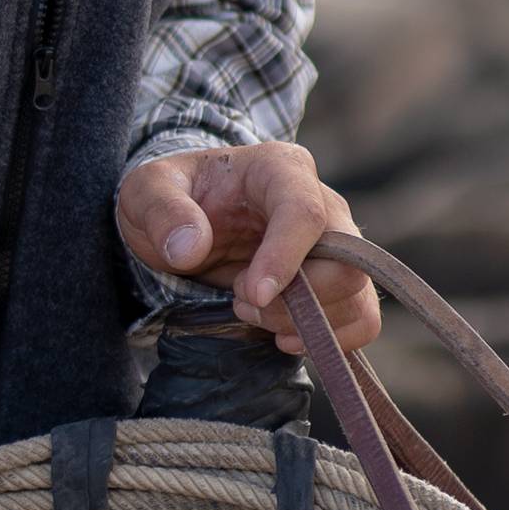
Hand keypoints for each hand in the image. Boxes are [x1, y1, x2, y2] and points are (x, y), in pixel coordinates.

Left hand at [114, 141, 382, 354]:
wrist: (187, 216)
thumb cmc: (172, 196)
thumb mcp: (146, 190)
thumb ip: (162, 210)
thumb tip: (190, 247)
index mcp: (281, 169)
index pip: (305, 213)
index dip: (284, 259)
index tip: (249, 294)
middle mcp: (323, 203)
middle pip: (345, 263)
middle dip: (293, 301)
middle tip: (240, 301)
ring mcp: (338, 245)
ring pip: (356, 295)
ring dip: (304, 323)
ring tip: (252, 314)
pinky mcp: (338, 282)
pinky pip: (362, 319)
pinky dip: (329, 340)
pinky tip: (282, 336)